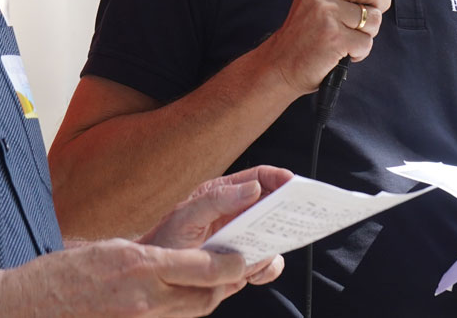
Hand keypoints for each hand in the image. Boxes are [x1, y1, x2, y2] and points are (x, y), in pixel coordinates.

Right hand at [19, 239, 255, 316]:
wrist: (31, 307)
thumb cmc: (64, 274)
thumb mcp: (110, 249)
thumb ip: (148, 255)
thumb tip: (179, 260)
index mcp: (139, 264)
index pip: (204, 267)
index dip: (231, 264)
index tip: (244, 255)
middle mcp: (143, 296)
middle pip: (205, 296)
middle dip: (229, 283)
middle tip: (243, 268)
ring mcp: (140, 317)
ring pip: (193, 311)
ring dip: (211, 297)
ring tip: (222, 282)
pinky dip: (185, 310)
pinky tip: (188, 298)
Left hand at [140, 166, 290, 285]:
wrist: (156, 277)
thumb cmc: (166, 241)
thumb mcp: (187, 215)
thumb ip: (217, 199)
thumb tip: (253, 187)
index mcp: (225, 195)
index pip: (258, 178)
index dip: (278, 177)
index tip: (293, 183)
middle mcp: (238, 215)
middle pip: (273, 206)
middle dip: (288, 209)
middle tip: (300, 213)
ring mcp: (242, 239)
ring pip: (274, 235)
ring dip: (278, 240)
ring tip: (269, 246)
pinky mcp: (243, 264)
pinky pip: (266, 264)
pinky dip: (267, 268)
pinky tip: (255, 271)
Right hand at [259, 0, 404, 94]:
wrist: (282, 63)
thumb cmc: (307, 31)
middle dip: (380, 4)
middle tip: (365, 17)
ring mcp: (326, 11)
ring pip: (374, 16)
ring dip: (368, 32)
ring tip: (347, 36)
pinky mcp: (333, 36)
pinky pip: (367, 42)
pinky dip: (360, 51)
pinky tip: (342, 51)